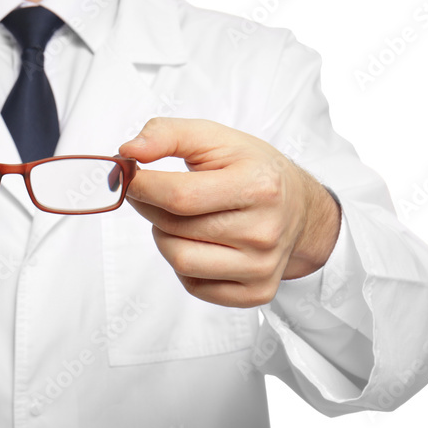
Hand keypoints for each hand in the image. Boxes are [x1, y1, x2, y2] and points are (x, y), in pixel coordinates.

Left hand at [118, 118, 340, 308]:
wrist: (301, 207)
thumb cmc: (251, 168)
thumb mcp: (214, 137)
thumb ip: (166, 134)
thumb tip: (127, 152)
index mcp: (258, 186)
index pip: (179, 196)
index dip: (142, 186)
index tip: (128, 177)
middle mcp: (265, 231)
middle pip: (174, 228)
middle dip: (150, 207)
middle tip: (154, 192)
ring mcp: (262, 267)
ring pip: (179, 260)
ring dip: (164, 236)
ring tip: (179, 218)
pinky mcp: (256, 292)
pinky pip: (194, 285)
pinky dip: (184, 264)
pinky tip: (199, 242)